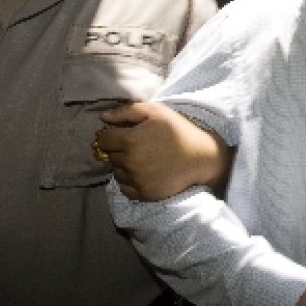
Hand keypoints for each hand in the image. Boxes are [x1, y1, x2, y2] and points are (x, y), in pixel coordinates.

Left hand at [95, 102, 231, 200]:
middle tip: (136, 145)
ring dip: (124, 165)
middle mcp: (130, 162)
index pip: (103, 140)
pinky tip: (144, 172)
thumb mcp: (156, 112)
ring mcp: (137, 180)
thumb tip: (102, 118)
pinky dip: (130, 180)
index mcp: (130, 140)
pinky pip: (125, 188)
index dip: (110, 135)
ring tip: (142, 159)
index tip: (121, 134)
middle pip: (109, 156)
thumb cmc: (179, 130)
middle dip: (118, 149)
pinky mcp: (145, 193)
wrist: (202, 157)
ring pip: (117, 172)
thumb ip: (127, 112)